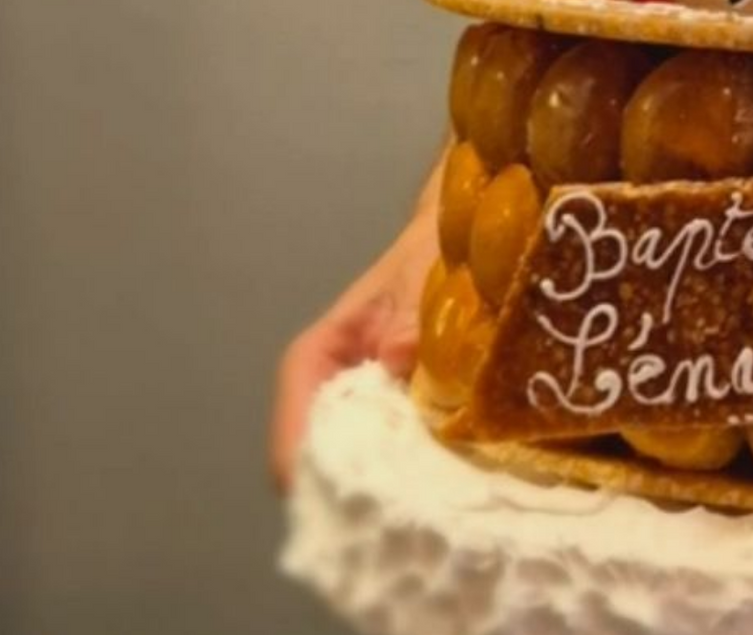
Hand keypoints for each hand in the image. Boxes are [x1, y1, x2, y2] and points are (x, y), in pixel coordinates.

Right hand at [271, 208, 437, 492]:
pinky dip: (408, 473)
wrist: (457, 240)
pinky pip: (391, 456)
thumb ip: (410, 316)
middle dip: (347, 487)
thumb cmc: (425, 255)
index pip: (295, 418)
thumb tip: (398, 356)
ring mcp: (362, 410)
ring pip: (355, 465)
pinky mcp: (394, 419)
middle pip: (318, 458)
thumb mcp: (419, 277)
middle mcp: (329, 391)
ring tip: (415, 505)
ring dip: (381, 486)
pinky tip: (438, 484)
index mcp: (316, 356)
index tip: (339, 496)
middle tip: (386, 513)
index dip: (307, 463)